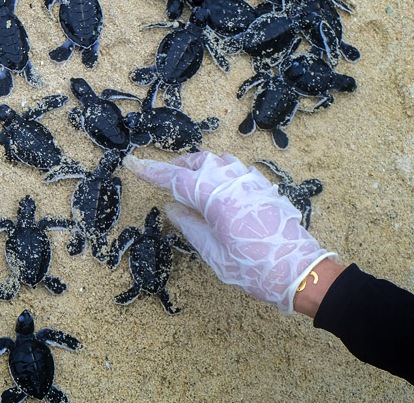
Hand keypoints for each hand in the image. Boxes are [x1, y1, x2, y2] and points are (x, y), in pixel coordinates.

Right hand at [123, 151, 335, 314]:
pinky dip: (220, 172)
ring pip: (218, 162)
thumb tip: (173, 208)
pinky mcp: (265, 188)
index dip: (152, 171)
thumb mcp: (213, 252)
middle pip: (197, 162)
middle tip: (161, 176)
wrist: (302, 273)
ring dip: (199, 166)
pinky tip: (218, 186)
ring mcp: (251, 182)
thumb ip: (190, 225)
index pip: (175, 178)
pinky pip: (236, 170)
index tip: (133, 164)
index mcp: (215, 196)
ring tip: (188, 179)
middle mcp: (232, 181)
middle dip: (176, 166)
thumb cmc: (255, 268)